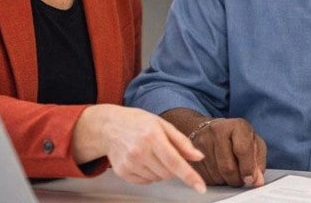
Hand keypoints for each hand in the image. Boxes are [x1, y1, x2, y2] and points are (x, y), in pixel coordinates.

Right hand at [73, 104, 205, 192]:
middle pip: (169, 173)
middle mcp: (140, 152)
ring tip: (151, 153)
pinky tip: (142, 160)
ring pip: (158, 178)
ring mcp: (130, 163)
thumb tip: (198, 157)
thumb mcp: (163, 125)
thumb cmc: (138, 123)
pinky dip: (149, 174)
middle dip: (173, 166)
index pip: (175, 162)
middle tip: (164, 151)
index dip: (190, 176)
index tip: (200, 187)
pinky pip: (146, 181)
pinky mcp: (123, 172)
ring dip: (161, 170)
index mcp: (153, 137)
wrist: (109, 126)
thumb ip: (182, 142)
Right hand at [188, 117, 265, 187]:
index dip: (248, 169)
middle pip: (228, 167)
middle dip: (237, 179)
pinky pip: (205, 178)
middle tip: (241, 179)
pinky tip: (218, 171)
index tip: (250, 179)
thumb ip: (258, 161)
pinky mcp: (191, 154)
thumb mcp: (253, 143)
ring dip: (226, 181)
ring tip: (230, 173)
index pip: (243, 150)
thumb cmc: (237, 137)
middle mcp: (217, 131)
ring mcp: (202, 142)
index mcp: (238, 126)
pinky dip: (215, 180)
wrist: (211, 130)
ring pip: (216, 176)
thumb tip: (256, 181)